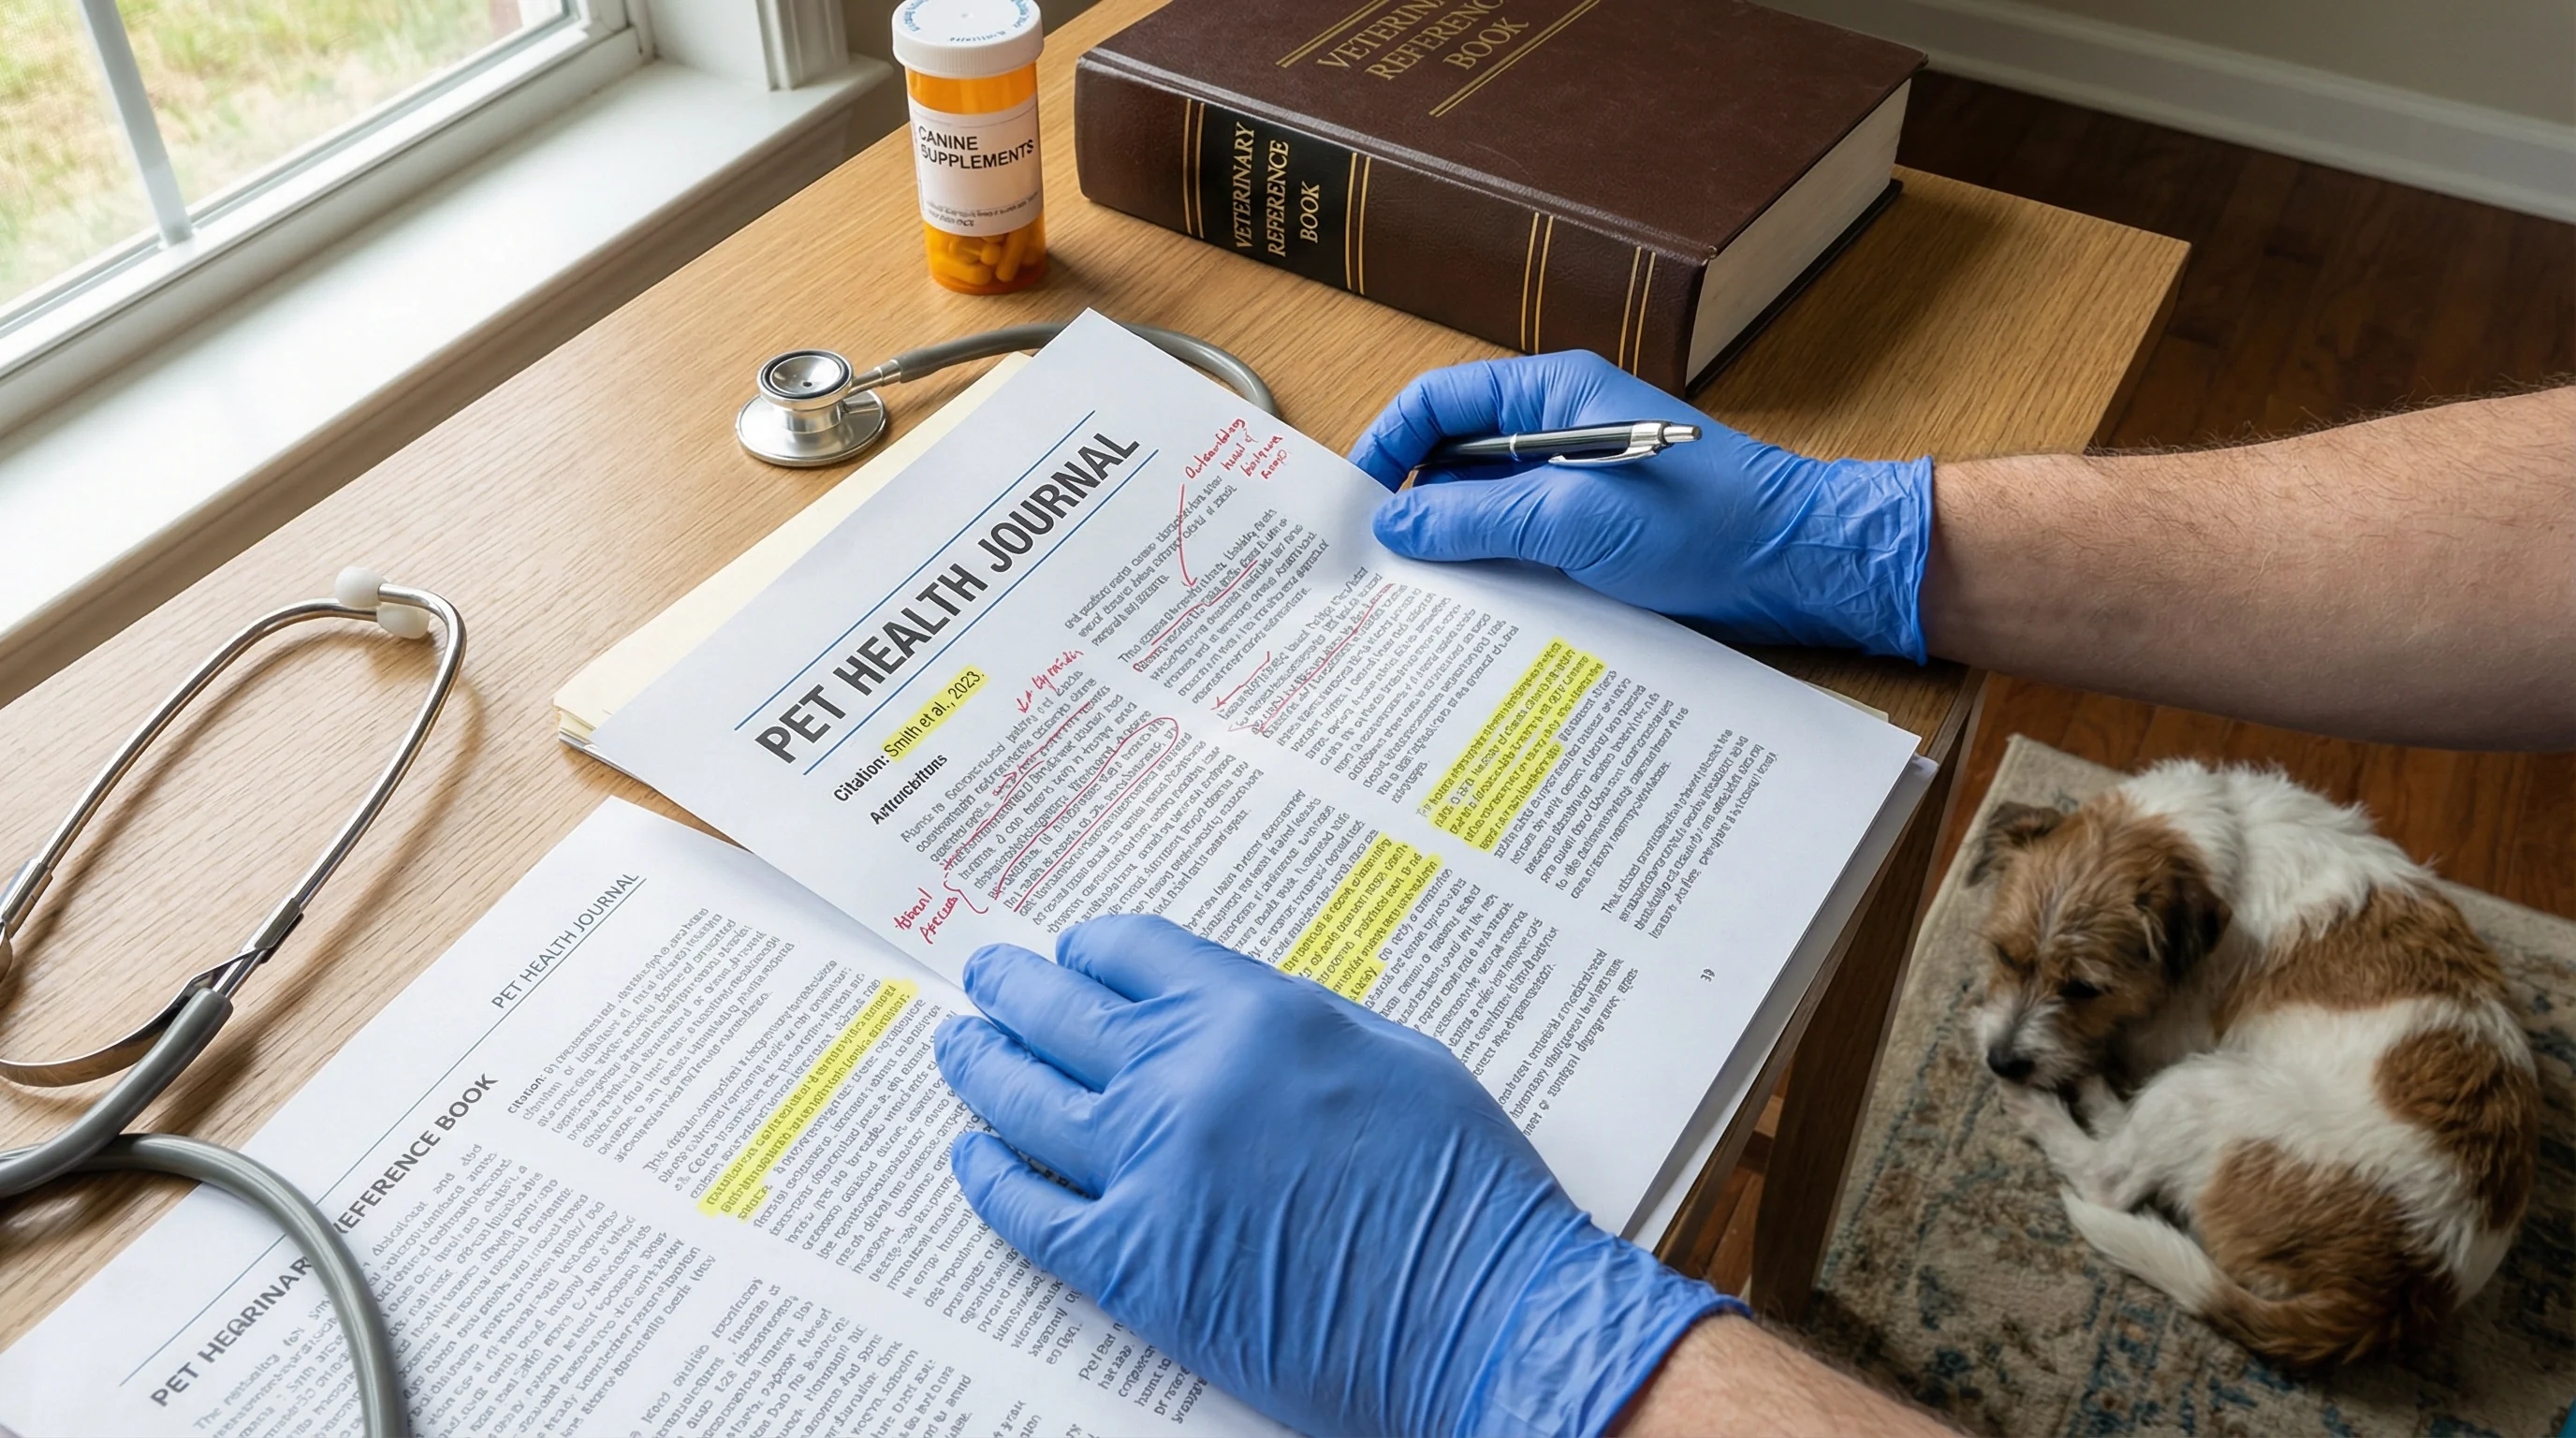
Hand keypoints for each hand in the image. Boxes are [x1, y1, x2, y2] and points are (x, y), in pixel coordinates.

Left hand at [933, 915, 1738, 1437]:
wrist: (1480, 1314)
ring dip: (981, 1067)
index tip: (1072, 952)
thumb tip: (1226, 1013)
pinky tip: (972, 1158)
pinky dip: (989, 1179)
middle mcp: (1188, 1077)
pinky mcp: (1132, 1264)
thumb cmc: (1462, 1192)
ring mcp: (1150, 1171)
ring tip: (960, 1050)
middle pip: (1062, 1013)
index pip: (1135, 952)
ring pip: (1025, 1101)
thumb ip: (1293, 1024)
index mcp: (1257, 1014)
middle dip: (1013, 989)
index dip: (1090, 949)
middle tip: (984, 978)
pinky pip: (1028, 1211)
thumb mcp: (1393, 1055)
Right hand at [1350, 351, 1933, 659]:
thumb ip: (1477, 518)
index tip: (1354, 505)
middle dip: (1412, 504)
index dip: (1387, 446)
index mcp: (1551, 393)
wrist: (1798, 565)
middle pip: (1454, 456)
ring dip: (1453, 546)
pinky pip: (1523, 542)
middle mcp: (1557, 428)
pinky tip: (1476, 610)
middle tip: (1374, 564)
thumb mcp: (1573, 519)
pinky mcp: (1596, 530)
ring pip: (1485, 506)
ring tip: (1416, 595)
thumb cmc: (1705, 524)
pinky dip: (1494, 570)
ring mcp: (1577, 480)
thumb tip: (1395, 523)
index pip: (1438, 402)